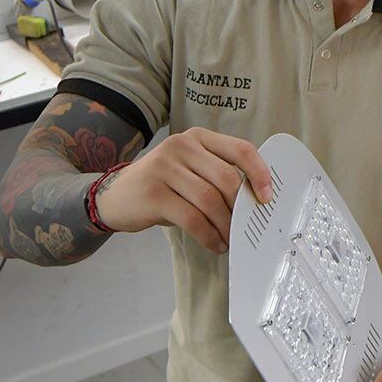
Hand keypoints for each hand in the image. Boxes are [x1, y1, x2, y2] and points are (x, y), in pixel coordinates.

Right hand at [93, 127, 273, 252]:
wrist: (115, 195)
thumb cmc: (161, 185)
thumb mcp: (188, 169)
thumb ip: (217, 174)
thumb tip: (254, 200)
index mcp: (197, 137)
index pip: (239, 149)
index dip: (259, 172)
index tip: (267, 196)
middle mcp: (181, 146)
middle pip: (226, 178)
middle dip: (241, 208)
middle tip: (247, 227)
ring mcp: (164, 168)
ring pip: (210, 200)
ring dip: (226, 225)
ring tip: (230, 239)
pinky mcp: (153, 193)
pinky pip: (191, 218)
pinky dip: (209, 235)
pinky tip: (215, 243)